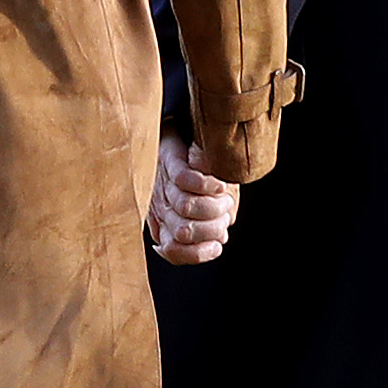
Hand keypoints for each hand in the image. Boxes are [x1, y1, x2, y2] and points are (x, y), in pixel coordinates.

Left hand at [147, 138, 241, 263]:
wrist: (183, 134)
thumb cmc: (197, 176)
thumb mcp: (207, 208)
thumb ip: (209, 228)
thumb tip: (218, 241)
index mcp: (167, 225)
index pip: (177, 253)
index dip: (202, 250)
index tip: (219, 239)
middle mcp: (162, 208)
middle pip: (184, 232)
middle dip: (213, 225)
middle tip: (226, 210)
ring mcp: (164, 185)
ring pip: (186, 207)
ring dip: (213, 204)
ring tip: (225, 196)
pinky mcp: (170, 161)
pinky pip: (185, 180)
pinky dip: (207, 185)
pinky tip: (219, 185)